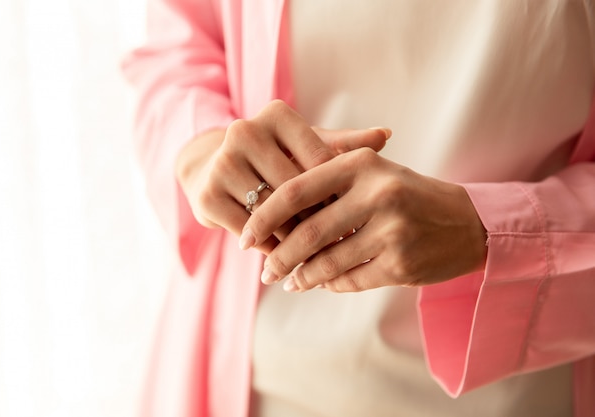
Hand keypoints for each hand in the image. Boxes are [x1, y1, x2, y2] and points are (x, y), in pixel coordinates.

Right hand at [175, 100, 390, 253]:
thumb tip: (387, 134)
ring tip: (320, 253)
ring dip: (298, 238)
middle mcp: (244, 131)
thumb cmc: (274, 158)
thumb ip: (344, 145)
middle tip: (344, 242)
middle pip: (297, 188)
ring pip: (275, 213)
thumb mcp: (306, 147)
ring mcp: (222, 163)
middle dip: (321, 218)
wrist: (212, 168)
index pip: (320, 161)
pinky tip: (287, 255)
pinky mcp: (207, 196)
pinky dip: (272, 247)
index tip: (358, 215)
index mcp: (275, 114)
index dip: (340, 192)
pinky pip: (252, 232)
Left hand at [240, 147, 487, 290]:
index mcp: (361, 163)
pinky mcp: (402, 263)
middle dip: (278, 257)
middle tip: (264, 272)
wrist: (468, 222)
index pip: (296, 191)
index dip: (264, 217)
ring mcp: (392, 230)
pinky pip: (351, 280)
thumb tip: (271, 213)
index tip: (245, 237)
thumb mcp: (372, 172)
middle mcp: (377, 193)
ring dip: (302, 276)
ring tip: (288, 282)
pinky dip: (331, 284)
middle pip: (307, 233)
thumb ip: (326, 182)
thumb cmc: (407, 194)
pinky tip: (320, 284)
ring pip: (327, 262)